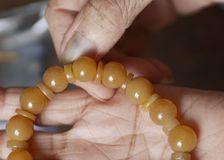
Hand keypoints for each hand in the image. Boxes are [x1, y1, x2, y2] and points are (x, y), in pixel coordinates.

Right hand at [45, 0, 223, 99]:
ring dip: (124, 68)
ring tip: (148, 80)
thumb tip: (79, 49)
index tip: (96, 79)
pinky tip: (157, 72)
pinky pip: (138, 41)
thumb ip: (111, 9)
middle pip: (86, 33)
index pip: (63, 14)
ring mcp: (134, 0)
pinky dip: (142, 61)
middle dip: (105, 64)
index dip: (74, 50)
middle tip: (128, 86)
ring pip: (111, 42)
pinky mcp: (160, 8)